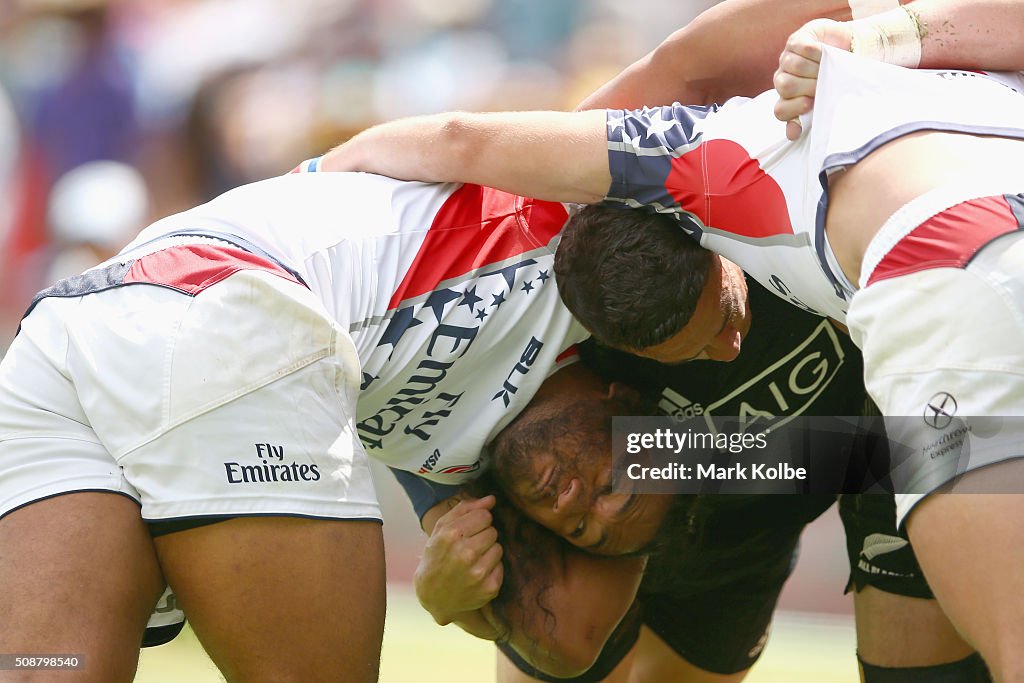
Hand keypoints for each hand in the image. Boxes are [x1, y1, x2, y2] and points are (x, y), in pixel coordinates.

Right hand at [414, 495, 503, 624]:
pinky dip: (491, 568)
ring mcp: (478, 573)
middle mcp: (465, 554)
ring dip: (488, 552)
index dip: (477, 521)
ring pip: (498, 548)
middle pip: (493, 531)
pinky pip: (501, 566)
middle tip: (468, 547)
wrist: (434, 596)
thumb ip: (466, 509)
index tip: (468, 531)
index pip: (484, 516)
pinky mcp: (490, 588)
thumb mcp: (442, 529)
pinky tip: (477, 573)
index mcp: (451, 536)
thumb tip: (492, 499)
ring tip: (472, 560)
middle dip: (483, 536)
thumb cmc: (437, 556)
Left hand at [773, 18, 852, 139]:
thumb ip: (814, 115)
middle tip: (824, 82)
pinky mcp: (794, 41)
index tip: (811, 104)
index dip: (794, 109)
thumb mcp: (828, 98)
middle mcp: (783, 81)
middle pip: (786, 87)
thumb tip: (794, 135)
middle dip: (809, 86)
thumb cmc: (836, 78)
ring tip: (827, 66)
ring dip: (815, 67)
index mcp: (788, 100)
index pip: (780, 111)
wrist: (845, 48)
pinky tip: (824, 53)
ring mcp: (786, 60)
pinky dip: (816, 52)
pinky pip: (801, 48)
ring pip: (793, 66)